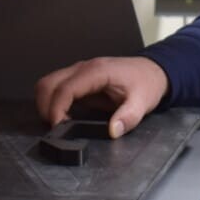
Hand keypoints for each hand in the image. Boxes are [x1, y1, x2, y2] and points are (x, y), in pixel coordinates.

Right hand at [35, 56, 168, 138]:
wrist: (153, 72)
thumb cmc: (147, 83)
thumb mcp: (142, 102)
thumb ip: (128, 117)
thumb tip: (113, 131)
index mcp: (97, 71)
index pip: (65, 88)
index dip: (56, 108)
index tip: (57, 126)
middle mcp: (84, 68)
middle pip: (48, 83)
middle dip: (45, 107)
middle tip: (55, 128)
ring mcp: (80, 73)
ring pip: (49, 84)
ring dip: (46, 104)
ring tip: (58, 124)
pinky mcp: (80, 80)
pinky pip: (57, 88)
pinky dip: (53, 102)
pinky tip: (64, 117)